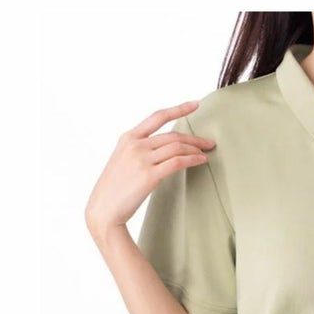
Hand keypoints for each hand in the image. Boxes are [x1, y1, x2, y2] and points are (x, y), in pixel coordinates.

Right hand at [84, 100, 214, 237]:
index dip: (179, 109)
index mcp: (128, 138)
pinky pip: (177, 162)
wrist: (104, 209)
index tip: (195, 104)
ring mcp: (142, 159)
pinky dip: (193, 160)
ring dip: (196, 150)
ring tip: (206, 154)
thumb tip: (163, 151)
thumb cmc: (115, 189)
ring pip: (177, 147)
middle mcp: (135, 145)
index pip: (157, 117)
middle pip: (173, 135)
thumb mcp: (123, 161)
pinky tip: (201, 161)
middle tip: (209, 143)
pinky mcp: (149, 175)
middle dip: (195, 139)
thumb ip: (140, 151)